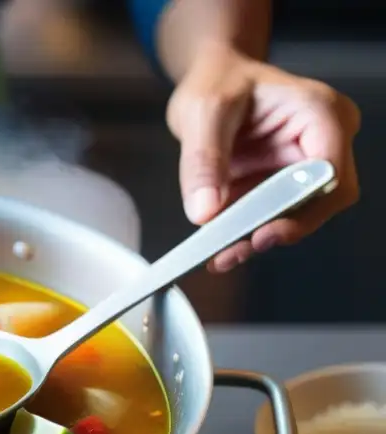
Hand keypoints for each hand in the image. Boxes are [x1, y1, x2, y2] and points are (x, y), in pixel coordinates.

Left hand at [166, 43, 360, 271]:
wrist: (214, 79)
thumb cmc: (220, 81)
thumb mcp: (203, 111)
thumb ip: (204, 160)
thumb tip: (205, 210)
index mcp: (319, 111)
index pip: (329, 170)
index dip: (303, 207)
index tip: (265, 231)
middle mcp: (324, 139)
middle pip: (321, 200)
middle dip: (280, 229)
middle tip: (235, 250)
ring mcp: (305, 165)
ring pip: (299, 215)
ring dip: (259, 238)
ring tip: (221, 255)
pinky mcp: (284, 185)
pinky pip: (273, 216)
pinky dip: (248, 234)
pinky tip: (221, 248)